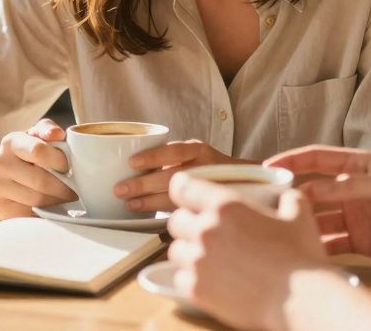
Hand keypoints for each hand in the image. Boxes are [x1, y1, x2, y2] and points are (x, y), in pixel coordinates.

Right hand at [0, 118, 76, 218]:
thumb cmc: (20, 155)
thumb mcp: (32, 136)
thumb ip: (47, 130)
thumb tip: (58, 134)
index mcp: (10, 143)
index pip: (39, 151)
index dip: (59, 161)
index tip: (68, 167)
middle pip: (41, 181)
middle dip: (64, 187)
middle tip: (75, 189)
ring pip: (38, 200)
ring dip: (57, 200)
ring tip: (65, 197)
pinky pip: (30, 214)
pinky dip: (45, 211)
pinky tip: (50, 205)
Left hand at [114, 139, 243, 212]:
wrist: (251, 184)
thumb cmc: (211, 170)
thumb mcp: (196, 156)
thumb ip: (172, 159)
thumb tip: (130, 165)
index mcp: (198, 150)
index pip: (175, 151)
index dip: (153, 156)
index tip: (132, 162)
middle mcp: (206, 167)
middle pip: (171, 176)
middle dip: (143, 184)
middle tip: (120, 190)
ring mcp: (210, 189)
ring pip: (176, 197)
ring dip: (150, 202)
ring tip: (130, 205)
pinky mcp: (212, 208)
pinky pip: (186, 213)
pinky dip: (167, 216)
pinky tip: (154, 219)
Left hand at [167, 174, 330, 330]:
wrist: (302, 299)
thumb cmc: (301, 256)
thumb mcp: (299, 213)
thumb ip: (286, 198)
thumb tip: (285, 197)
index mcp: (224, 206)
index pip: (182, 187)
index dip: (184, 189)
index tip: (188, 195)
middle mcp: (205, 230)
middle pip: (176, 220)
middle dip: (188, 223)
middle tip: (206, 231)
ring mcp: (198, 262)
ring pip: (175, 250)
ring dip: (188, 251)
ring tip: (208, 257)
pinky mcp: (197, 290)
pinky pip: (180, 278)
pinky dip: (190, 278)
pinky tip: (210, 279)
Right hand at [265, 145, 370, 268]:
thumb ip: (349, 188)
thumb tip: (310, 190)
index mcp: (361, 166)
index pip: (318, 158)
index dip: (292, 160)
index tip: (268, 166)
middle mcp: (355, 189)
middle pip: (314, 190)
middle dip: (291, 195)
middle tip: (266, 204)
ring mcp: (357, 216)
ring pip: (320, 218)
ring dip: (302, 223)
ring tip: (281, 230)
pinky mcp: (363, 241)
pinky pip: (333, 243)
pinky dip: (318, 246)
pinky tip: (305, 251)